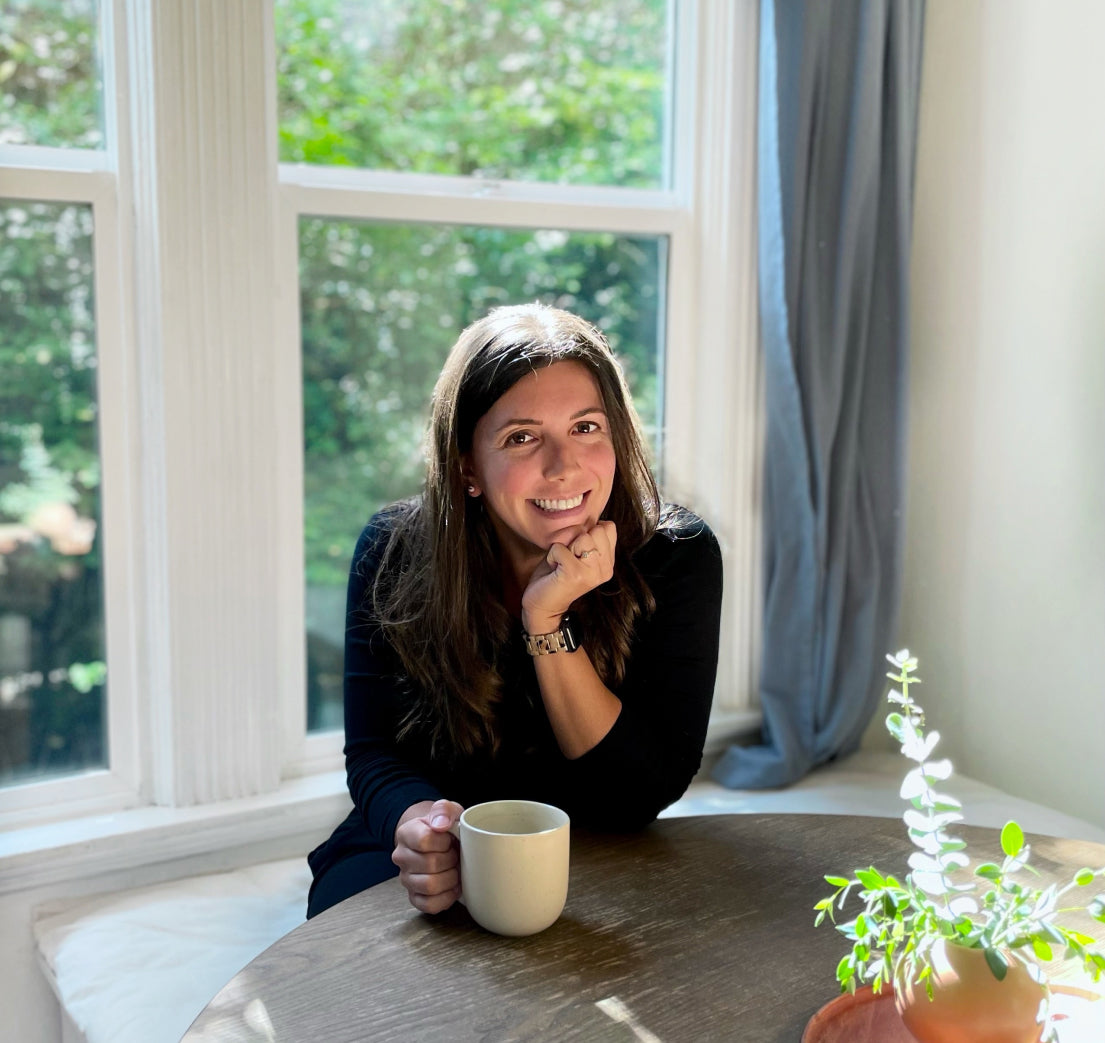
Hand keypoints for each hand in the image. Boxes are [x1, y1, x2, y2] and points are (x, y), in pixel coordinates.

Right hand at [391, 798, 463, 913]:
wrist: (440, 841)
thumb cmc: (444, 827)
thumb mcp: (447, 810)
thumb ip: (444, 810)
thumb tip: (440, 824)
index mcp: (406, 833)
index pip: (425, 840)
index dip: (444, 842)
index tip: (450, 839)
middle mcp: (401, 857)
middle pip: (430, 864)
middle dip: (451, 860)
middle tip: (455, 855)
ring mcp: (406, 879)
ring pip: (430, 886)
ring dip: (450, 878)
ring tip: (454, 869)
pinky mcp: (414, 897)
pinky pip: (430, 905)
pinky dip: (447, 897)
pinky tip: (452, 886)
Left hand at [521, 520, 616, 632]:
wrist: (543, 606)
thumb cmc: (555, 575)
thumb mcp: (576, 552)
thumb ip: (586, 536)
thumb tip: (588, 517)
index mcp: (608, 563)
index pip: (609, 527)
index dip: (588, 532)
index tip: (578, 551)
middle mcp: (606, 569)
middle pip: (596, 529)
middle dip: (576, 539)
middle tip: (569, 558)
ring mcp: (592, 573)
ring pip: (582, 536)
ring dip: (565, 547)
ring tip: (562, 563)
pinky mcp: (576, 574)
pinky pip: (560, 548)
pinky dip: (552, 555)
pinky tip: (554, 569)